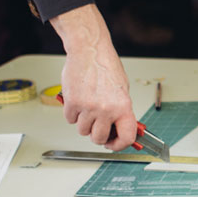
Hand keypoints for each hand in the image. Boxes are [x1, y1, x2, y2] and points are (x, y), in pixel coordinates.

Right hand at [51, 4, 137, 149]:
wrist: (89, 51)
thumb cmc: (105, 66)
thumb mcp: (122, 89)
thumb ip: (121, 110)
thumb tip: (119, 128)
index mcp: (123, 106)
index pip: (127, 137)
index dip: (120, 145)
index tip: (114, 144)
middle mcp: (107, 109)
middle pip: (99, 138)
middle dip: (97, 135)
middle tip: (97, 126)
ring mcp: (89, 107)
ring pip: (83, 131)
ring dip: (84, 123)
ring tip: (87, 107)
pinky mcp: (72, 103)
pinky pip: (70, 120)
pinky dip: (72, 114)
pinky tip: (78, 100)